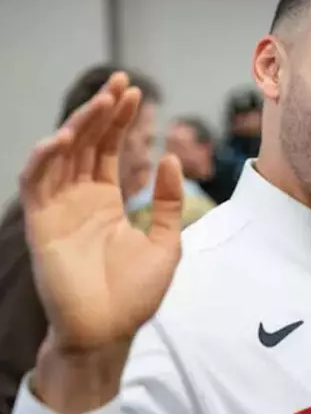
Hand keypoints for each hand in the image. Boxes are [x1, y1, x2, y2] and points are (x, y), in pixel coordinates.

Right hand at [20, 73, 183, 353]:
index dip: (120, 121)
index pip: (109, 150)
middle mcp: (80, 200)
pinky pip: (37, 183)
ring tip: (103, 101)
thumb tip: (171, 157)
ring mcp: (59, 210)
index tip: (136, 93)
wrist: (110, 331)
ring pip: (63, 155)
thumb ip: (167, 200)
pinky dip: (46, 157)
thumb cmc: (136, 293)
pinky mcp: (42, 225)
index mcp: (106, 202)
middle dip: (102, 112)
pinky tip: (65, 137)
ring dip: (79, 126)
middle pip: (87, 144)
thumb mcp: (165, 241)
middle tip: (120, 82)